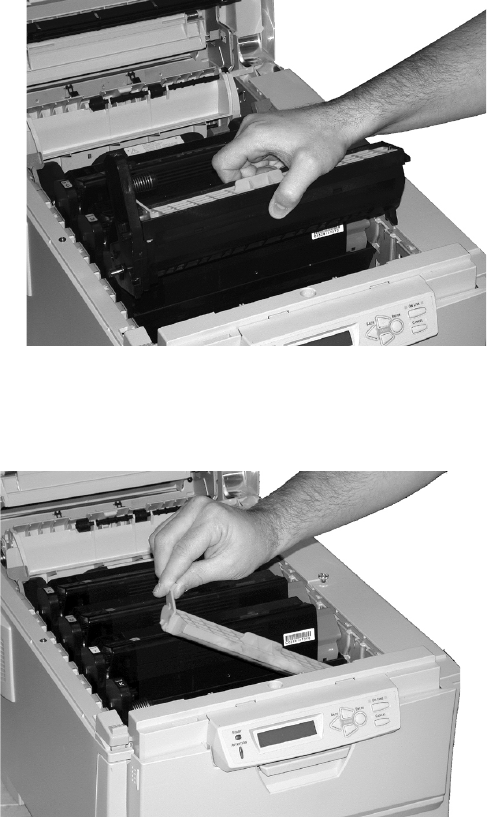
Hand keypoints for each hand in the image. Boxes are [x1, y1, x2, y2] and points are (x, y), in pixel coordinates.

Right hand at [150, 497, 276, 597]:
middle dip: (162, 566)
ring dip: (162, 559)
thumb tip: (173, 588)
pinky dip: (166, 550)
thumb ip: (197, 577)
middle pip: (165, 539)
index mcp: (212, 519)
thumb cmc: (251, 546)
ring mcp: (191, 507)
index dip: (169, 574)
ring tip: (173, 577)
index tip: (162, 591)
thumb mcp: (227, 568)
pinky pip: (166, 531)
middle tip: (166, 588)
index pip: (182, 550)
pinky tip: (175, 564)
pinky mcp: (186, 512)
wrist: (261, 531)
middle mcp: (198, 507)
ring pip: (162, 535)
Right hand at [212, 105, 354, 218]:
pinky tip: (284, 166)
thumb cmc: (325, 135)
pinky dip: (268, 167)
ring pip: (246, 162)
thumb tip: (276, 210)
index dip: (233, 182)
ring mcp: (258, 130)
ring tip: (283, 172)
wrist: (337, 122)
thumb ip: (289, 193)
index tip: (251, 188)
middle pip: (234, 164)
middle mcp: (252, 129)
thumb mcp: (308, 169)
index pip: (222, 163)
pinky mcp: (266, 133)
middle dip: (252, 179)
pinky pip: (257, 157)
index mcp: (254, 134)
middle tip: (275, 180)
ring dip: (261, 174)